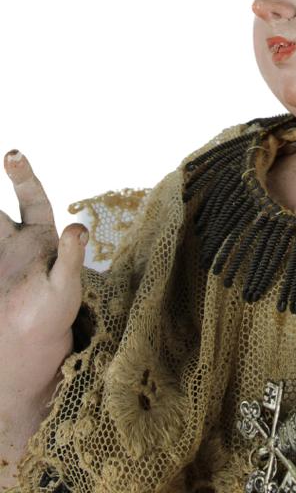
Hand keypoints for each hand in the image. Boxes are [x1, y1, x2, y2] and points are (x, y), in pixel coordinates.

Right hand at [0, 150, 87, 414]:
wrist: (25, 351)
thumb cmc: (54, 316)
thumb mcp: (66, 287)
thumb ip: (70, 257)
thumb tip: (77, 227)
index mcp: (39, 236)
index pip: (31, 198)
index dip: (23, 175)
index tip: (13, 155)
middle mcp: (13, 241)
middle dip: (0, 184)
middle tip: (3, 156)